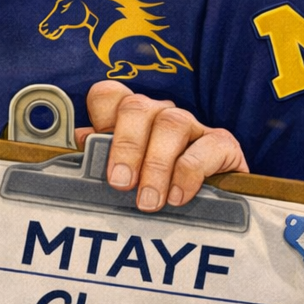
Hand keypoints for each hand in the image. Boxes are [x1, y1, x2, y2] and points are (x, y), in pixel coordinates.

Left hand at [76, 80, 247, 212]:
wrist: (213, 209)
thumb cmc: (159, 190)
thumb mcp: (128, 177)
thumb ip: (103, 159)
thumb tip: (80, 142)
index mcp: (133, 118)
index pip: (110, 95)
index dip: (99, 115)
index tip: (93, 151)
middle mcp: (161, 115)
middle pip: (137, 107)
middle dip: (126, 145)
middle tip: (121, 184)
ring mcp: (194, 126)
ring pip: (172, 124)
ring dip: (156, 165)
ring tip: (149, 201)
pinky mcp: (223, 145)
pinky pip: (206, 147)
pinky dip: (188, 174)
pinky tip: (177, 197)